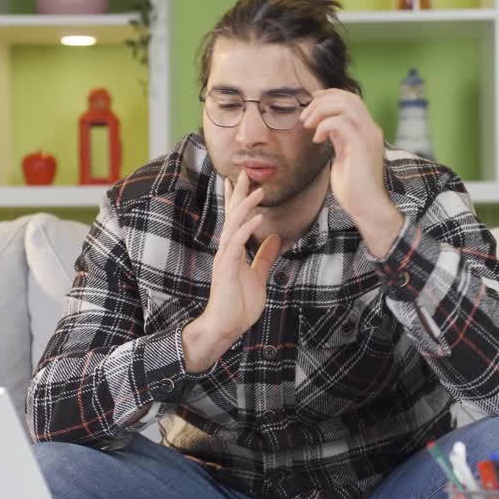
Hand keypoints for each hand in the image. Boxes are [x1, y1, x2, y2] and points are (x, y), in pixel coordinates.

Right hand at [181, 175, 280, 372]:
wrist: (227, 326)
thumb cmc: (239, 304)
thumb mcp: (258, 276)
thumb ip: (264, 257)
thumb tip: (273, 238)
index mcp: (233, 251)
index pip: (235, 220)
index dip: (238, 200)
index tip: (241, 182)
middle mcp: (226, 250)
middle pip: (232, 216)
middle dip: (239, 194)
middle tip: (245, 172)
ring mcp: (225, 257)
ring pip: (234, 225)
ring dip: (246, 206)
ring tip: (259, 190)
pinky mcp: (226, 267)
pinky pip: (237, 243)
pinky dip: (248, 229)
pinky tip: (258, 217)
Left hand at [300, 89, 403, 257]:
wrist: (366, 207)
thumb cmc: (353, 188)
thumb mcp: (343, 157)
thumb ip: (339, 140)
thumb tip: (326, 128)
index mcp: (367, 131)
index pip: (351, 100)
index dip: (330, 94)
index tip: (312, 99)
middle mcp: (370, 129)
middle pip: (348, 97)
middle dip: (322, 101)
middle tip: (305, 117)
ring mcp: (368, 136)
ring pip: (345, 105)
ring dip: (321, 110)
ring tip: (308, 125)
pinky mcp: (361, 145)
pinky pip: (340, 122)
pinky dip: (324, 126)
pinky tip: (317, 140)